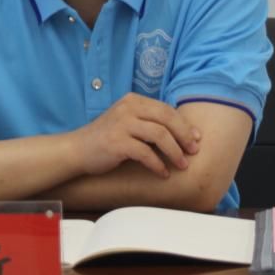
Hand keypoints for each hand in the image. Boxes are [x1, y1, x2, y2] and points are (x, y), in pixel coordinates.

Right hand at [71, 93, 201, 177]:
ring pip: (159, 135)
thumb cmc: (106, 139)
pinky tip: (163, 173)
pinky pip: (145, 153)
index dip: (184, 124)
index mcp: (133, 101)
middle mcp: (128, 108)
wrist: (77, 150)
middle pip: (166, 119)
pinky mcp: (116, 143)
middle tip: (194, 152)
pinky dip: (158, 165)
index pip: (166, 109)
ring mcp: (121, 124)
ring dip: (175, 152)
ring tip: (182, 165)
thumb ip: (148, 121)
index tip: (197, 139)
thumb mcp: (127, 122)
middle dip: (184, 136)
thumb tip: (182, 132)